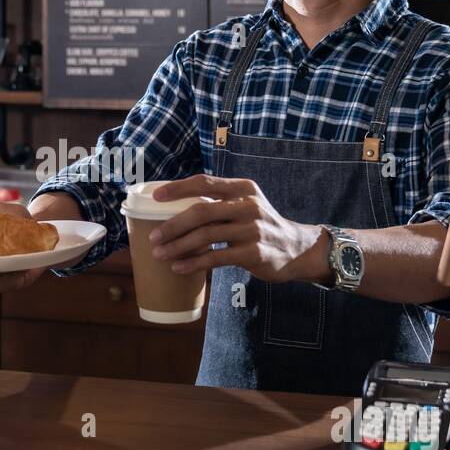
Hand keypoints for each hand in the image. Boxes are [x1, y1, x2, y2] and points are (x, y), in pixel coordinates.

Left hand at [149, 175, 329, 283]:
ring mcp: (252, 229)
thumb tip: (173, 209)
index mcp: (242, 188)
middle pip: (201, 211)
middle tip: (153, 237)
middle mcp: (248, 205)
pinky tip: (179, 267)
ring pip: (206, 236)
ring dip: (178, 246)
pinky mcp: (253, 252)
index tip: (156, 197)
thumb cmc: (260, 226)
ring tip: (160, 254)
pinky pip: (216, 257)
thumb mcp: (245, 205)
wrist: (296, 248)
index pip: (204, 182)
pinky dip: (194, 263)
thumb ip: (218, 203)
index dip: (178, 189)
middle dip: (172, 224)